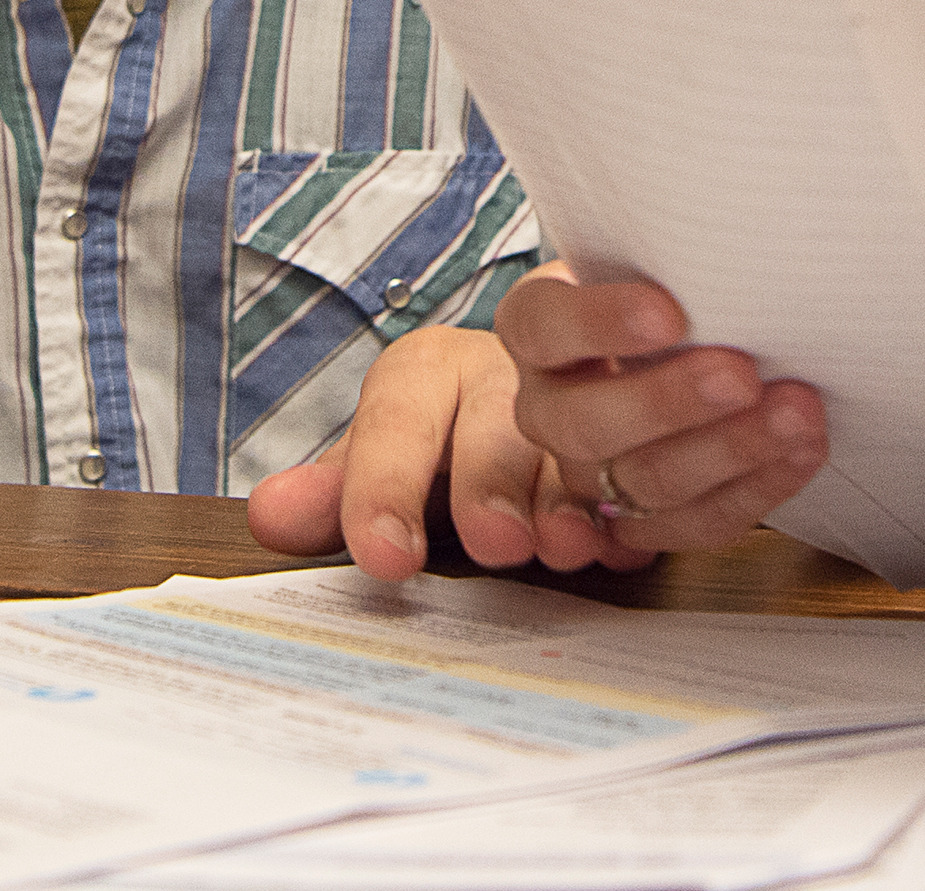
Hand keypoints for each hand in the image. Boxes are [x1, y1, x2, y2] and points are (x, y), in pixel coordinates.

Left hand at [246, 322, 653, 579]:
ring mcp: (587, 381)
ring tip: (575, 545)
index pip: (396, 415)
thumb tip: (270, 515)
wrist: (558, 381)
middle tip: (497, 544)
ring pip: (585, 425)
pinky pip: (654, 442)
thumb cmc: (456, 435)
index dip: (385, 486)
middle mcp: (506, 366)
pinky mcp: (652, 401)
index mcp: (427, 371)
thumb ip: (342, 488)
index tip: (384, 558)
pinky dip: (649, 497)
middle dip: (493, 482)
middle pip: (495, 415)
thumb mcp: (391, 459)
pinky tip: (637, 538)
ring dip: (578, 492)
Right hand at [496, 269, 828, 564]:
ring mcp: (589, 473)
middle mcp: (548, 407)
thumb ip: (671, 257)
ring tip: (795, 413)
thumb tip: (726, 244)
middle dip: (668, 403)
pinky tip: (800, 450)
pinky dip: (756, 488)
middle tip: (741, 374)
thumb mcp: (655, 256)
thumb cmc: (669, 285)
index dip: (600, 324)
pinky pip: (694, 522)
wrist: (681, 346)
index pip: (543, 326)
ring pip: (645, 482)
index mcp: (537, 329)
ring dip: (729, 451)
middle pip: (585, 424)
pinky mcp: (644, 520)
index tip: (670, 312)